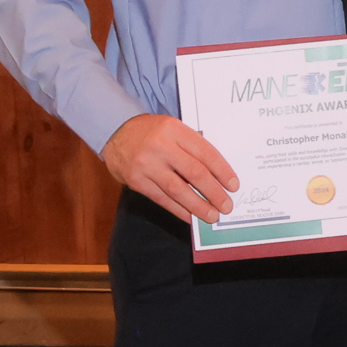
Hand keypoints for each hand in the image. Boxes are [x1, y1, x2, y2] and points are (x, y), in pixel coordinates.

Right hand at [102, 113, 238, 222]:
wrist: (114, 132)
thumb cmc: (151, 132)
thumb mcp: (173, 129)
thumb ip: (192, 146)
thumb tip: (217, 175)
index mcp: (174, 129)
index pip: (205, 152)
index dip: (222, 171)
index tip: (233, 185)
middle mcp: (160, 146)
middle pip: (194, 172)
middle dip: (214, 192)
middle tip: (226, 206)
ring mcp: (146, 164)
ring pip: (178, 189)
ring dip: (198, 206)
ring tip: (212, 216)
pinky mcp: (136, 180)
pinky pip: (162, 199)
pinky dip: (178, 210)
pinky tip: (190, 217)